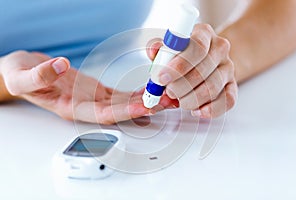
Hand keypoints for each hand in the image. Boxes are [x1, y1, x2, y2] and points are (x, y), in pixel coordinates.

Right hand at [0, 51, 171, 123]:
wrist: (23, 72)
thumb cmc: (20, 76)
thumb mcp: (21, 76)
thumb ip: (39, 75)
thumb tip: (58, 65)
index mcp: (70, 107)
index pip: (103, 114)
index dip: (125, 112)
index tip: (145, 107)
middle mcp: (85, 106)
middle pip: (120, 111)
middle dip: (144, 107)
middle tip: (168, 101)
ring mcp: (92, 99)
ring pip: (123, 103)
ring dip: (145, 101)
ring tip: (167, 96)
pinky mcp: (96, 91)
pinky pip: (120, 94)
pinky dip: (136, 92)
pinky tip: (150, 90)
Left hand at [147, 24, 237, 117]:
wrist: (205, 57)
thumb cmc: (183, 53)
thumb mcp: (168, 46)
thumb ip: (159, 48)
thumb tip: (153, 51)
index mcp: (204, 33)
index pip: (196, 47)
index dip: (178, 66)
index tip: (161, 78)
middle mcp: (219, 48)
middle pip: (201, 71)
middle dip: (180, 87)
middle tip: (167, 91)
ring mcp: (228, 67)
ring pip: (212, 88)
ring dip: (190, 100)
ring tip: (178, 100)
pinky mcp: (232, 85)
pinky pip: (227, 101)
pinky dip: (211, 110)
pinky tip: (197, 111)